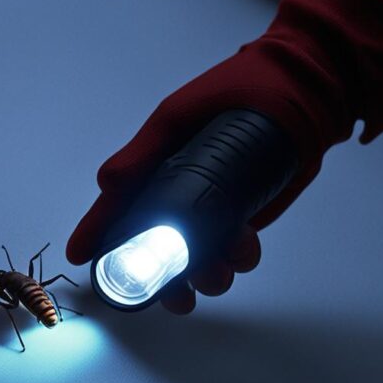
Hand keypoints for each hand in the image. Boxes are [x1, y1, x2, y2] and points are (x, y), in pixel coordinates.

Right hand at [66, 39, 330, 313]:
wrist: (302, 91)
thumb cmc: (232, 90)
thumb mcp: (177, 115)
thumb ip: (142, 152)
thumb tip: (106, 183)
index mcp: (150, 174)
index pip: (115, 212)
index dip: (96, 236)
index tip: (80, 259)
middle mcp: (176, 200)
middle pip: (155, 255)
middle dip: (162, 282)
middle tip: (174, 292)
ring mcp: (211, 214)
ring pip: (198, 264)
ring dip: (205, 277)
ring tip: (219, 269)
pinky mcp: (243, 220)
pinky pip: (235, 255)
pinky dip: (238, 259)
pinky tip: (244, 243)